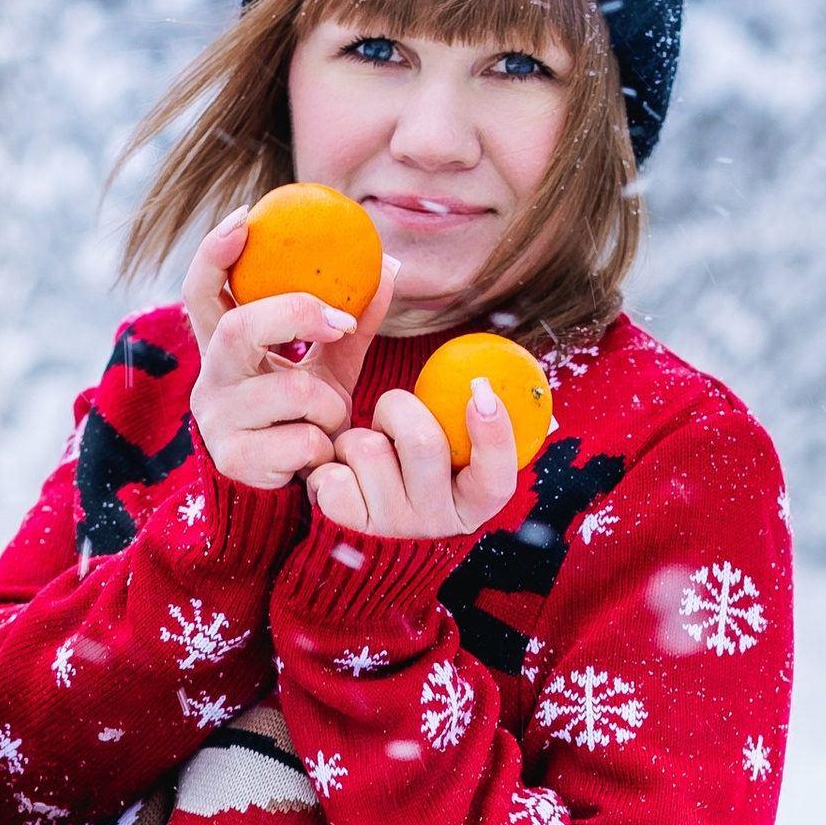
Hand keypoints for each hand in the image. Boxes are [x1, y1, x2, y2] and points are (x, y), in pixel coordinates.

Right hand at [185, 211, 394, 493]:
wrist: (291, 490)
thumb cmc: (304, 418)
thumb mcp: (331, 365)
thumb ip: (354, 320)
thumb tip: (391, 266)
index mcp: (225, 347)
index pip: (203, 290)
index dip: (215, 253)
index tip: (246, 218)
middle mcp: (210, 377)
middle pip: (238, 328)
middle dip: (294, 316)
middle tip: (340, 321)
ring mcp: (217, 418)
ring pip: (290, 389)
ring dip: (330, 403)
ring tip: (331, 421)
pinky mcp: (234, 458)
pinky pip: (302, 438)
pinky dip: (326, 443)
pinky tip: (316, 455)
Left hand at [308, 381, 520, 540]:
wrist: (352, 514)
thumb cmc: (400, 464)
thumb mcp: (432, 437)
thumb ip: (441, 391)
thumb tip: (393, 295)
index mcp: (473, 501)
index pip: (497, 477)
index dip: (494, 434)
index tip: (480, 389)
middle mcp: (438, 521)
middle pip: (423, 440)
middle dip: (396, 408)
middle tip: (390, 423)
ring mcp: (395, 528)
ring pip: (369, 449)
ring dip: (357, 437)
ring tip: (362, 456)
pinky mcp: (350, 529)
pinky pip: (333, 477)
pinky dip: (329, 464)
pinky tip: (340, 475)